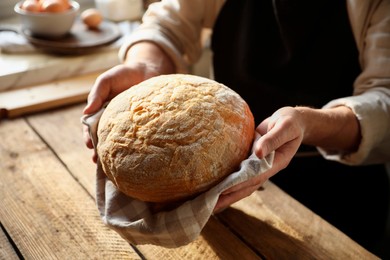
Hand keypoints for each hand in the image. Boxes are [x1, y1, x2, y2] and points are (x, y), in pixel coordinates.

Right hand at [82, 42, 175, 161]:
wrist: (148, 70)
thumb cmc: (125, 74)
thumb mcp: (106, 81)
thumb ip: (96, 94)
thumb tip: (85, 113)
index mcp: (101, 111)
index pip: (91, 127)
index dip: (89, 137)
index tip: (89, 145)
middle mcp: (113, 119)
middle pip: (103, 137)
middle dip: (99, 150)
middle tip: (98, 160)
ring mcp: (127, 123)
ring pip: (119, 141)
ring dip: (113, 152)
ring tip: (111, 164)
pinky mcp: (142, 124)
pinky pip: (136, 138)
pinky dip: (133, 148)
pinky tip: (132, 158)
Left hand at [214, 107, 303, 212]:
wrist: (291, 121)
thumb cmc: (291, 123)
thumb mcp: (286, 127)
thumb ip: (273, 139)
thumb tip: (258, 152)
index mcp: (277, 162)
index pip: (256, 177)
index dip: (240, 184)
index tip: (224, 190)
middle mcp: (267, 168)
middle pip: (247, 187)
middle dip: (229, 197)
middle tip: (210, 207)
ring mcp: (259, 166)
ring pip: (242, 184)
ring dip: (227, 193)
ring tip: (209, 202)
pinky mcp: (251, 160)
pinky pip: (239, 173)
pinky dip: (228, 181)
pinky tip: (215, 186)